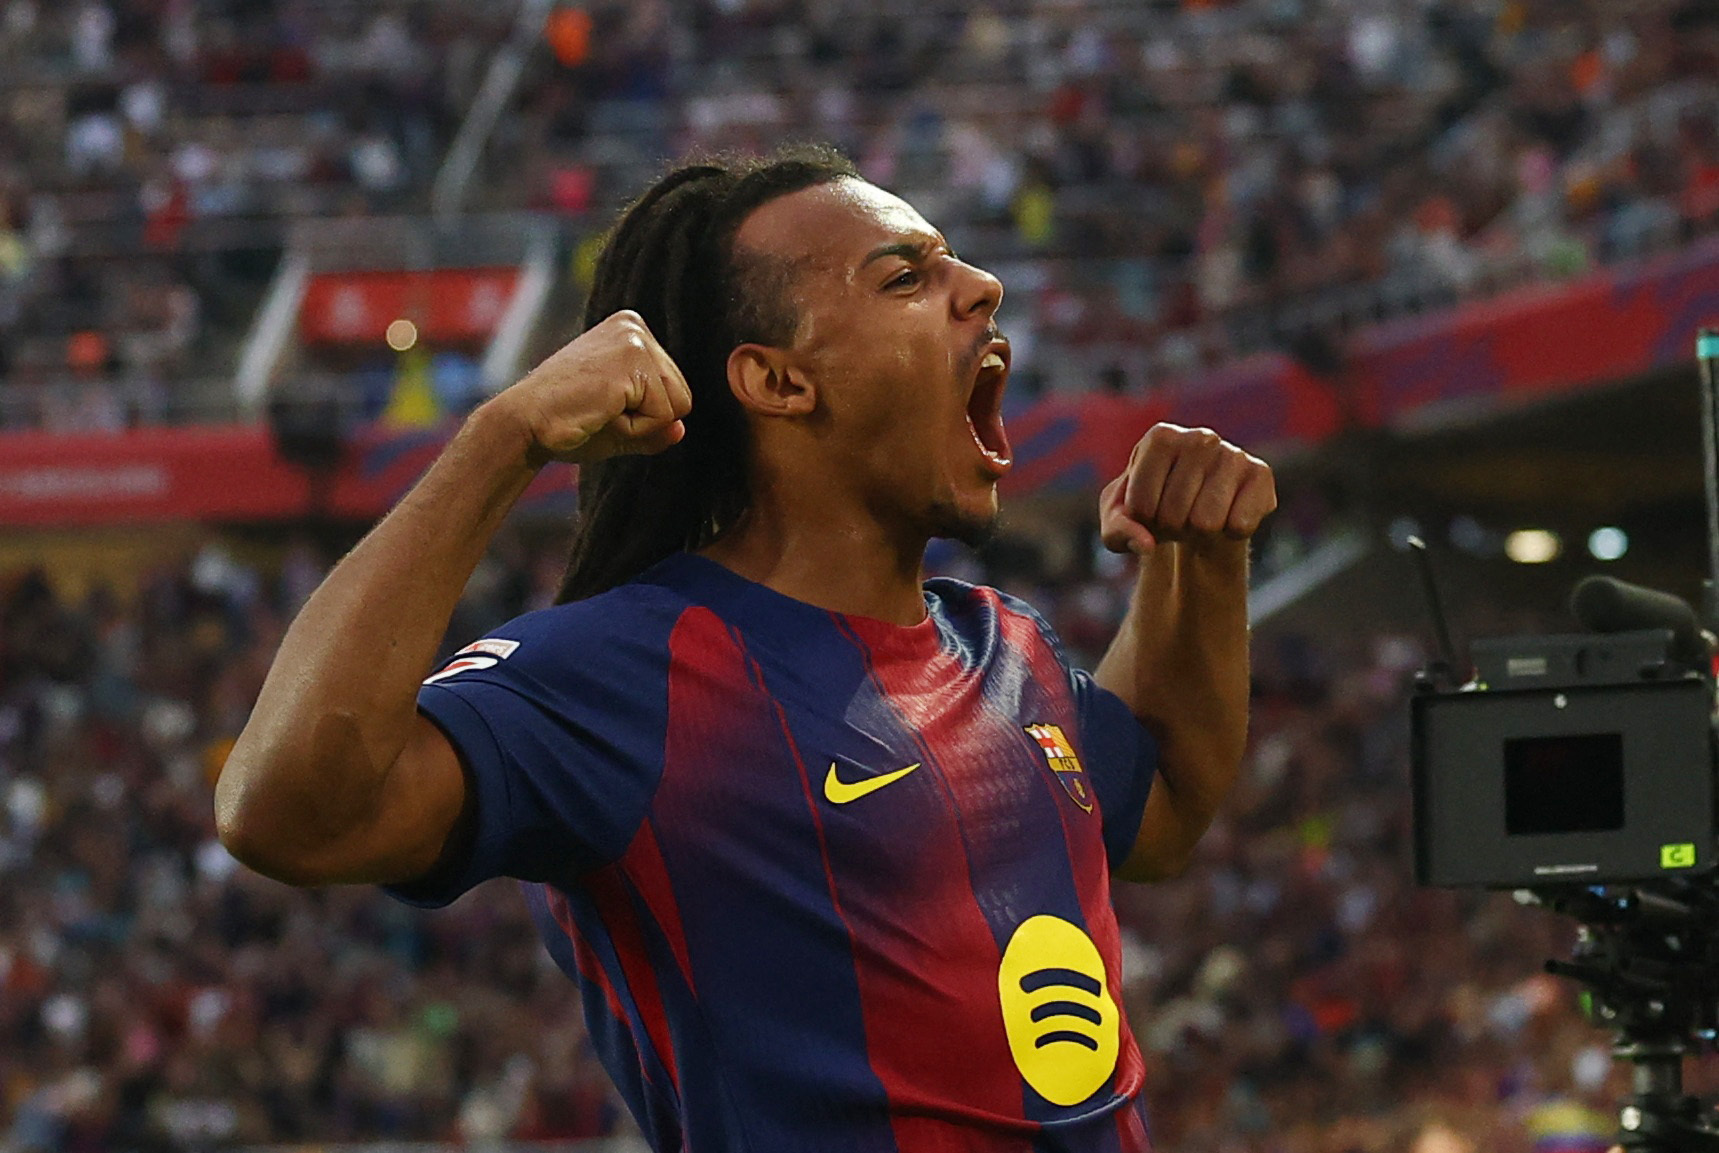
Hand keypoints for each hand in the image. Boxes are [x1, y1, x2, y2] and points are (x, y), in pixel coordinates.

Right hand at [499, 310, 693, 466]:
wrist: (524, 423)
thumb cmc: (565, 423)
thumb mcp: (620, 426)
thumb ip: (655, 428)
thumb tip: (682, 430)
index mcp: (631, 331)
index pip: (674, 389)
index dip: (642, 415)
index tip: (602, 405)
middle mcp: (634, 326)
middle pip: (681, 396)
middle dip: (645, 420)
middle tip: (599, 410)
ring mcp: (634, 340)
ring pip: (675, 407)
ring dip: (639, 425)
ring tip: (599, 410)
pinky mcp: (631, 361)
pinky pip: (662, 415)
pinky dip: (633, 428)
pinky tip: (599, 413)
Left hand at [1099, 423, 1275, 554]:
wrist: (1198, 509)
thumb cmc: (1153, 509)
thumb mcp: (1120, 522)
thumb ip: (1118, 532)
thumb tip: (1146, 544)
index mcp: (1160, 437)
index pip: (1140, 505)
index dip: (1143, 522)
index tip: (1150, 509)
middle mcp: (1200, 438)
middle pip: (1173, 515)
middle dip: (1171, 528)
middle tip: (1179, 514)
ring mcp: (1233, 454)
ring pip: (1206, 523)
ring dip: (1198, 533)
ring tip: (1198, 515)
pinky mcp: (1261, 474)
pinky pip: (1239, 525)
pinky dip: (1229, 533)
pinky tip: (1226, 516)